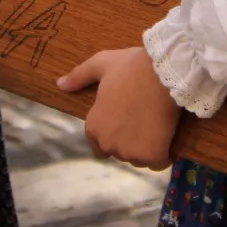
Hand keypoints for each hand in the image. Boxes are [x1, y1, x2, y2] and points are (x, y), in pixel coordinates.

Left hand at [58, 47, 180, 169]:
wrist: (163, 72)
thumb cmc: (130, 67)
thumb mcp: (102, 64)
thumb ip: (79, 76)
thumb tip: (60, 84)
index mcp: (94, 126)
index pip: (98, 147)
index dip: (113, 134)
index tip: (126, 122)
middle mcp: (109, 144)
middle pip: (120, 152)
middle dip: (129, 141)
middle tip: (143, 118)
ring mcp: (131, 152)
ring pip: (139, 159)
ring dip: (146, 148)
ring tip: (155, 125)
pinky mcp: (152, 156)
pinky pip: (158, 163)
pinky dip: (163, 154)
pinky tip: (166, 137)